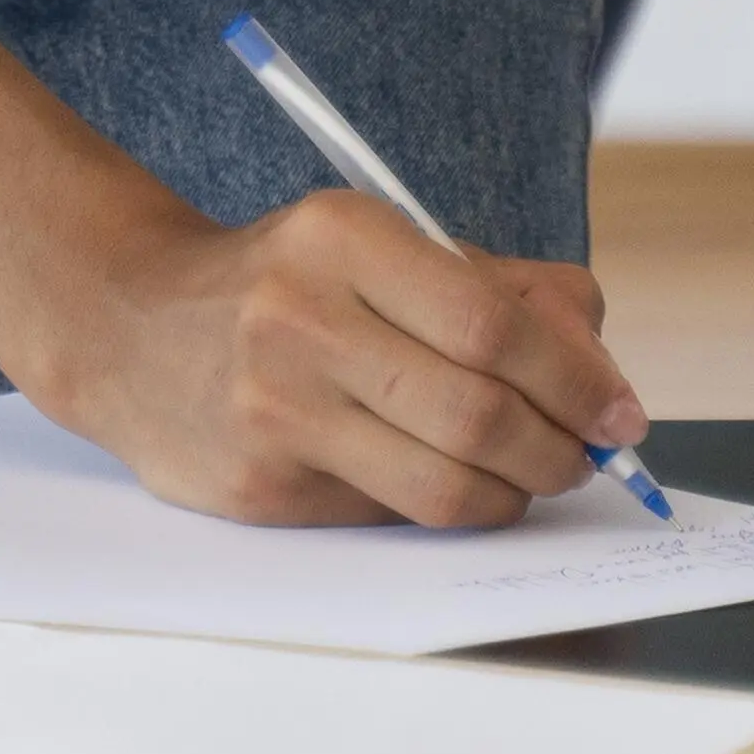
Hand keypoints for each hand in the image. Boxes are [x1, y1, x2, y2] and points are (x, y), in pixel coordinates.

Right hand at [32, 185, 650, 529]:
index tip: (621, 413)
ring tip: (529, 477)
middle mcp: (300, 318)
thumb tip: (604, 372)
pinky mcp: (261, 486)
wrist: (131, 326)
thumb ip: (505, 289)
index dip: (578, 381)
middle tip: (584, 457)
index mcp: (341, 236)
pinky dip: (446, 509)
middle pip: (479, 412)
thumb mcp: (383, 245)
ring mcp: (274, 408)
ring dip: (515, 494)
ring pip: (446, 487)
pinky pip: (393, 517)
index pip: (492, 324)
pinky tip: (449, 482)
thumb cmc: (289, 284)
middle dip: (560, 449)